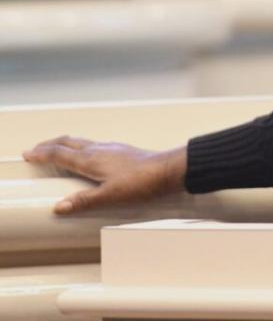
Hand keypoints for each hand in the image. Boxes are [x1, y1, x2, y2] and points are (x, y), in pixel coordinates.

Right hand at [21, 136, 186, 214]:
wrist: (169, 169)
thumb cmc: (142, 182)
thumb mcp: (111, 196)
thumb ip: (84, 201)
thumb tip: (59, 206)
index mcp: (91, 159)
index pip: (60, 153)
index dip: (42, 153)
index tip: (27, 153)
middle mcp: (100, 149)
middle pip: (69, 142)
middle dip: (50, 144)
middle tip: (37, 148)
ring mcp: (112, 148)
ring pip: (82, 142)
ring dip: (65, 144)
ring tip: (57, 149)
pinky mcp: (122, 151)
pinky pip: (95, 145)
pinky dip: (81, 147)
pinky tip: (88, 155)